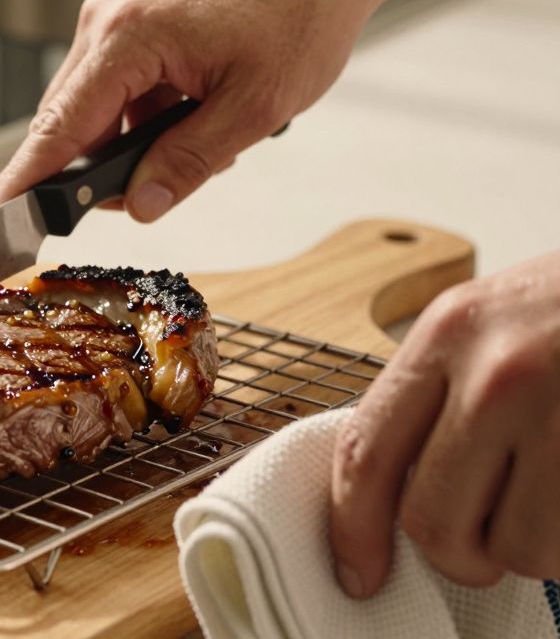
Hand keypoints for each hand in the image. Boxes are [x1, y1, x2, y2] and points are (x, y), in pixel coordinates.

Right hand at [0, 0, 390, 218]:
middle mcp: (108, 23)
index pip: (59, 125)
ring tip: (195, 145)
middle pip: (67, 122)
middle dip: (96, 171)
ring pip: (92, 111)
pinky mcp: (131, 26)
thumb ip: (188, 163)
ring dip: (127, 145)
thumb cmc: (298, 16)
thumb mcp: (252, 108)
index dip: (27, 178)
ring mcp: (115, 21)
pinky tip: (188, 124)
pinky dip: (140, 121)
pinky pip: (113, 92)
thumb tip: (139, 205)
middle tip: (142, 199)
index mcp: (129, 37)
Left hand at [330, 251, 559, 595]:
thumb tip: (392, 492)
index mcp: (448, 334)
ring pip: (515, 547)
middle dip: (457, 553)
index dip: (352, 528)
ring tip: (552, 502)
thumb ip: (436, 395)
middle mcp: (497, 374)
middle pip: (432, 518)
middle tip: (485, 542)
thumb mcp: (491, 321)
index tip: (358, 572)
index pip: (366, 453)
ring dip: (532, 548)